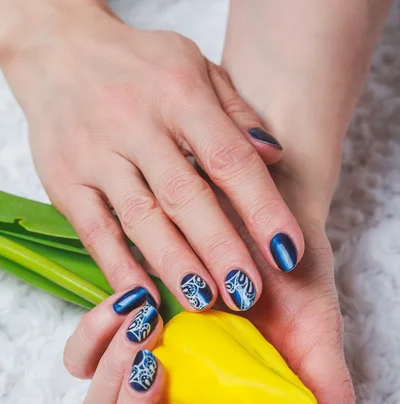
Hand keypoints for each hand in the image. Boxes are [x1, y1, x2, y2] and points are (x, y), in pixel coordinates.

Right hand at [1, 0, 303, 311]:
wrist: (60, 53)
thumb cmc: (140, 68)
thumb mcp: (196, 68)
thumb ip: (236, 114)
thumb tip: (274, 156)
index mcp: (178, 93)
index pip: (228, 158)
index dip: (262, 207)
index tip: (287, 252)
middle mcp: (135, 123)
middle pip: (185, 196)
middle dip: (220, 248)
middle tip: (247, 292)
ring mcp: (95, 154)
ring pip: (140, 218)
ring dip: (175, 264)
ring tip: (204, 300)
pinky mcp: (64, 182)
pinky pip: (94, 231)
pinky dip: (120, 268)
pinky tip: (144, 299)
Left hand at [64, 167, 354, 403]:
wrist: (262, 235)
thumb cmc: (293, 290)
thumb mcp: (317, 337)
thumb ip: (328, 396)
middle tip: (153, 366)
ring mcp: (146, 385)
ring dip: (110, 378)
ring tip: (146, 324)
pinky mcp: (120, 346)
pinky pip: (80, 361)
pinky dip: (91, 339)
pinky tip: (127, 305)